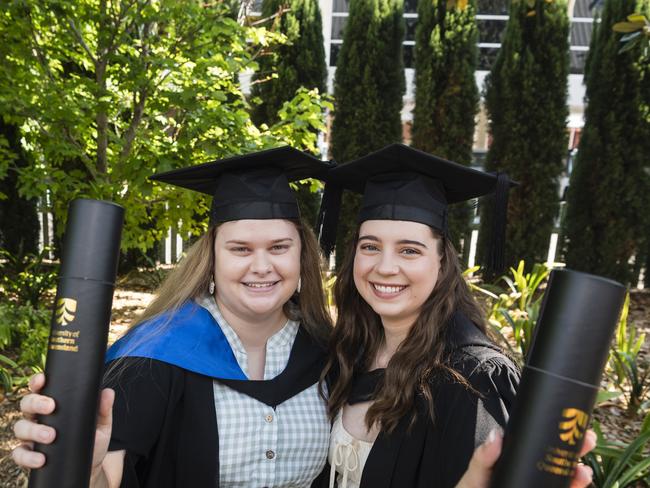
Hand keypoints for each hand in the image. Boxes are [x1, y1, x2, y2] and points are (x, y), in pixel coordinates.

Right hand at [11, 373, 114, 474]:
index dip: (37, 382)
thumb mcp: (101, 424)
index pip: (41, 389)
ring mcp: (32, 437)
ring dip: (33, 430)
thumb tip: (108, 392)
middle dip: (36, 403)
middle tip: (51, 407)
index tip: (42, 380)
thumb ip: (103, 409)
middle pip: (26, 404)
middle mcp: (39, 418)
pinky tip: (41, 458)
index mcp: (54, 405)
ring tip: (50, 436)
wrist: (90, 464)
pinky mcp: (30, 455)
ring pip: (20, 427)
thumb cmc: (92, 438)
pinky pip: (19, 454)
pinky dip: (27, 456)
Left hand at [456, 428, 596, 487]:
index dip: (561, 431)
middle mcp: (536, 470)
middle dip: (579, 447)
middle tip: (588, 439)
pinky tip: (578, 484)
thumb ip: (484, 456)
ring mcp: (542, 484)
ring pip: (568, 478)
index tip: (574, 421)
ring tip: (583, 472)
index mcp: (521, 456)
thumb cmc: (475, 487)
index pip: (544, 440)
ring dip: (581, 474)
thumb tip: (496, 434)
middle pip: (563, 457)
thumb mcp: (477, 470)